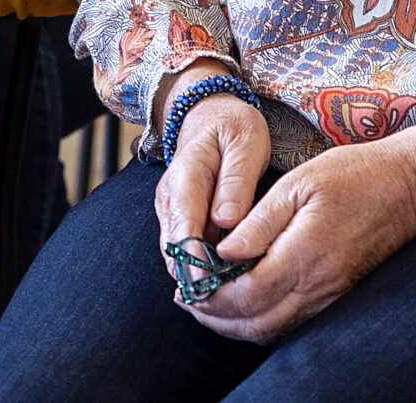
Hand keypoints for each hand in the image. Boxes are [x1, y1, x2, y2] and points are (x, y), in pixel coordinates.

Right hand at [151, 64, 269, 285]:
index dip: (200, 265)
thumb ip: (236, 181)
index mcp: (185, 179)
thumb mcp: (245, 144)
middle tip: (233, 302)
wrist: (209, 113)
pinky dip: (203, 270)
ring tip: (234, 298)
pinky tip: (229, 282)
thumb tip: (226, 221)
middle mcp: (170, 200)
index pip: (184, 231)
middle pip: (176, 253)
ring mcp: (170, 212)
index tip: (221, 288)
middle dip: (201, 280)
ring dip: (201, 279)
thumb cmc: (232, 127)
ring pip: (178, 258)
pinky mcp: (178, 220)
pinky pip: (185, 253)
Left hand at [185, 125, 415, 341]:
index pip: (249, 293)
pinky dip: (261, 320)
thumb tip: (222, 251)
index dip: (212, 297)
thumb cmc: (353, 175)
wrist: (410, 188)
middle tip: (185, 299)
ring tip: (204, 304)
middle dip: (216, 317)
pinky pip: (293, 321)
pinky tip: (242, 303)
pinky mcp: (338, 295)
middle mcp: (320, 283)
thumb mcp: (298, 183)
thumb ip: (259, 222)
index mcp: (306, 252)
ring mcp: (331, 294)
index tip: (186, 284)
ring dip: (235, 324)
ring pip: (274, 328)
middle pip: (258, 321)